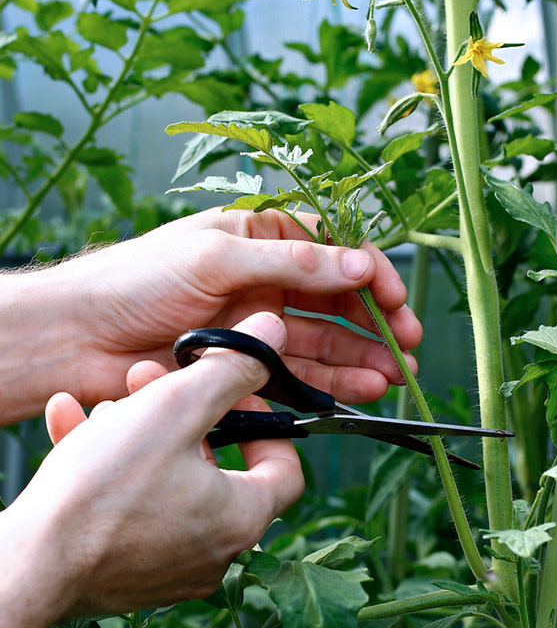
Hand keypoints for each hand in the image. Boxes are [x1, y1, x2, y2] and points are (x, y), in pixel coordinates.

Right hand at [2, 312, 300, 616]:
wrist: (25, 568)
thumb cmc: (103, 490)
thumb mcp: (174, 409)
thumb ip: (230, 369)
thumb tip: (274, 333)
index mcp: (242, 518)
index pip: (285, 469)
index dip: (265, 423)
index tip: (232, 397)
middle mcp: (215, 552)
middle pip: (216, 467)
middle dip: (182, 415)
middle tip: (151, 383)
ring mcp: (170, 568)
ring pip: (167, 483)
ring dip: (140, 435)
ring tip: (106, 406)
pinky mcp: (127, 574)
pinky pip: (132, 511)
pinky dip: (111, 471)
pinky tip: (71, 427)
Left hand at [66, 208, 421, 407]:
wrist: (78, 337)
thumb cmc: (137, 278)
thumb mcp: (218, 257)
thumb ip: (292, 262)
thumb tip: (359, 262)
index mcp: (258, 237)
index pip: (331, 249)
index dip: (368, 271)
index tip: (394, 298)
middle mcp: (265, 280)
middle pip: (337, 299)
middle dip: (375, 321)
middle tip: (409, 344)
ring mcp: (258, 324)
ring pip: (324, 340)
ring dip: (361, 357)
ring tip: (393, 375)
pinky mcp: (247, 366)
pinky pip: (300, 374)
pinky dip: (332, 382)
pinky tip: (362, 390)